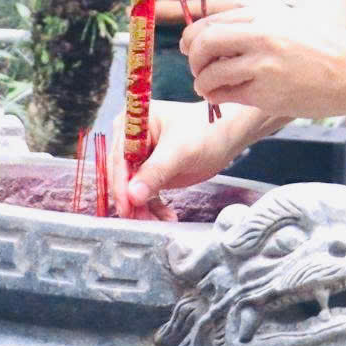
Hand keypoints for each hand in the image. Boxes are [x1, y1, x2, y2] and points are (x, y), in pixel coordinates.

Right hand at [121, 100, 247, 216]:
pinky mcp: (151, 172)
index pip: (118, 159)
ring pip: (132, 189)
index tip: (127, 207)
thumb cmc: (206, 131)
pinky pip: (145, 195)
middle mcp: (130, 140)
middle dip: (132, 200)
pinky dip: (153, 208)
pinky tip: (167, 216)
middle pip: (122, 176)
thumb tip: (132, 195)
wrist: (227, 135)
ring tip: (159, 221)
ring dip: (142, 208)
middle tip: (143, 220)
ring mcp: (140, 157)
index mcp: (131, 124)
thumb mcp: (180, 151)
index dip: (121, 185)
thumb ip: (155, 172)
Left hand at [181, 3, 345, 118]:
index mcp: (263, 15)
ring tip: (210, 86)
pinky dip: (216, 97)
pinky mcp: (268, 93)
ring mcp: (263, 65)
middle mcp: (260, 35)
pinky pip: (225, 95)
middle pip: (203, 43)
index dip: (192, 37)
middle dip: (192, 58)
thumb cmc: (323, 46)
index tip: (190, 47)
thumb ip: (252, 24)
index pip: (209, 21)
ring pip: (209, 73)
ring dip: (203, 82)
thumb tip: (211, 34)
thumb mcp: (285, 21)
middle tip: (198, 67)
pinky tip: (223, 96)